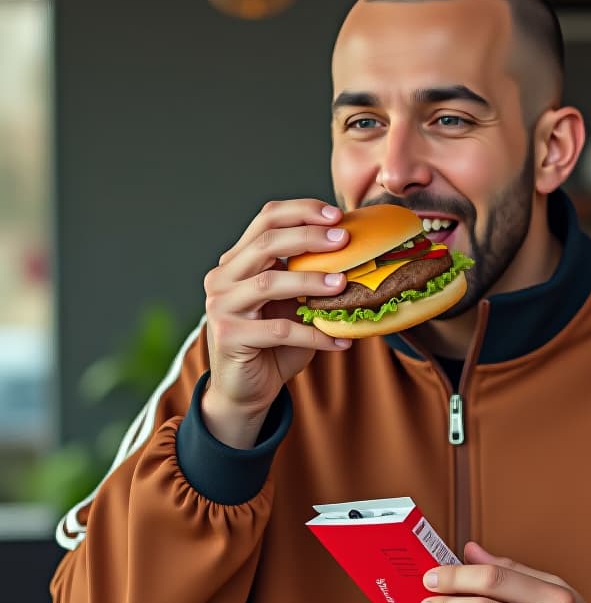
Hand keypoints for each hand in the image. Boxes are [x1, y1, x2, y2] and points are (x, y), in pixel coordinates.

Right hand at [201, 199, 351, 446]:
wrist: (245, 390)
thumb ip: (308, 280)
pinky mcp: (229, 336)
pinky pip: (279, 330)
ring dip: (311, 282)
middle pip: (266, 243)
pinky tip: (339, 340)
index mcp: (237, 261)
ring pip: (269, 282)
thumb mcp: (292, 306)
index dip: (302, 211)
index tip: (337, 214)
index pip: (267, 220)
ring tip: (343, 284)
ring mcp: (221, 306)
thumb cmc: (273, 345)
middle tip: (344, 240)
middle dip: (309, 237)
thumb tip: (356, 259)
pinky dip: (313, 335)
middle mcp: (222, 277)